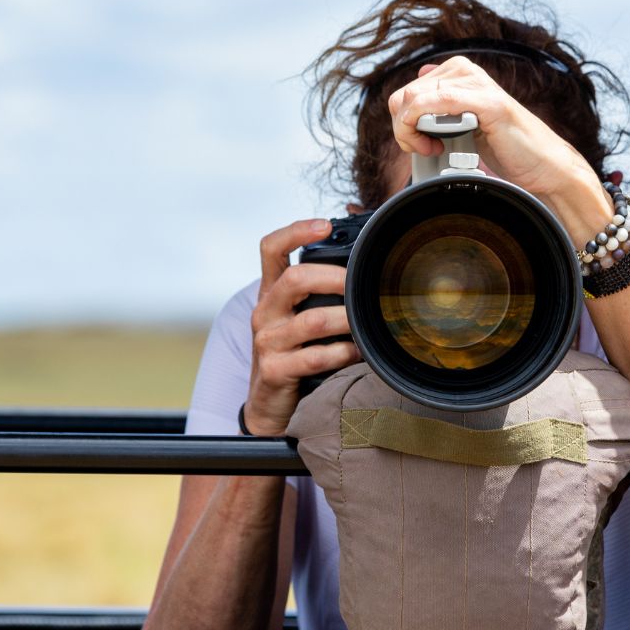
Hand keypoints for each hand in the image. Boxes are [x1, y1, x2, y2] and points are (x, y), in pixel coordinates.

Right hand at [244, 219, 362, 436]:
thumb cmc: (293, 354)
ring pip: (312, 321)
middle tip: (360, 285)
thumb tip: (360, 259)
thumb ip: (319, 292)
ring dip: (346, 320)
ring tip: (365, 324)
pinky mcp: (274, 370)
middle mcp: (265, 312)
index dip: (295, 230)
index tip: (324, 225)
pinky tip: (357, 353)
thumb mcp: (297, 317)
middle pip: (293, 279)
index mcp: (271, 293)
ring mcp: (267, 342)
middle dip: (333, 277)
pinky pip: (314, 357)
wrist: (269, 404)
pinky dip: (342, 354)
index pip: (270, 248)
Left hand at [386, 57, 611, 217]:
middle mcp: (465, 71)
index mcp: (458, 73)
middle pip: (404, 95)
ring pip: (413, 98)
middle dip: (403, 129)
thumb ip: (442, 102)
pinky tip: (438, 144)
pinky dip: (424, 127)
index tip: (417, 144)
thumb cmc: (506, 148)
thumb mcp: (464, 123)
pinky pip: (438, 101)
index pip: (405, 91)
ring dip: (411, 132)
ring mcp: (477, 83)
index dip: (401, 122)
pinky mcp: (488, 101)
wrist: (542, 166)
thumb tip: (420, 74)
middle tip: (424, 150)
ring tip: (432, 149)